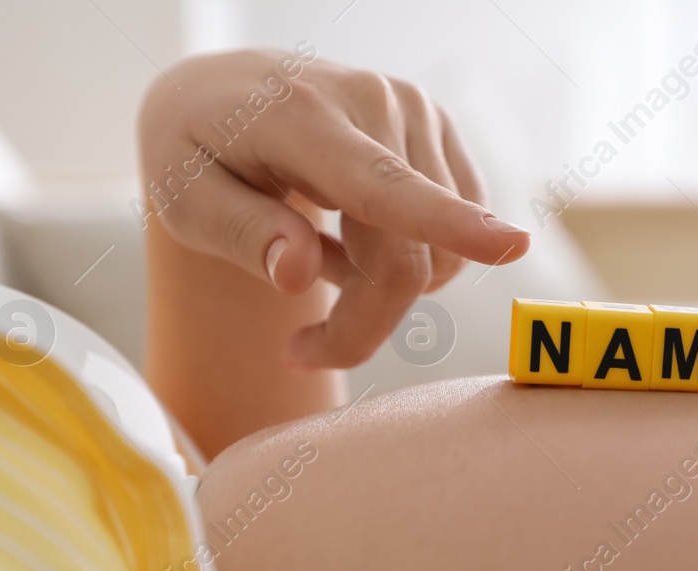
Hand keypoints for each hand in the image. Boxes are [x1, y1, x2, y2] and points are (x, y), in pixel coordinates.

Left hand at [137, 48, 529, 368]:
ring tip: (320, 259)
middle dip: (364, 324)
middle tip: (301, 349)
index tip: (512, 247)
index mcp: (302, 119)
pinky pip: (455, 231)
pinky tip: (358, 236)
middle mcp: (372, 103)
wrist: (222, 94)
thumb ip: (241, 236)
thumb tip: (299, 275)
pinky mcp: (438, 128)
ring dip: (386, 288)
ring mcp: (415, 112)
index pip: (383, 186)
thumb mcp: (185, 200)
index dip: (448, 224)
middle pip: (408, 258)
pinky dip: (414, 256)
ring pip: (440, 254)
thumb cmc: (196, 152)